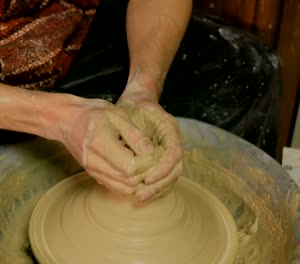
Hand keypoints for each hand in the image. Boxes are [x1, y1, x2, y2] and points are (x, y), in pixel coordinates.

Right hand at [53, 96, 155, 194]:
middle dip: (146, 172)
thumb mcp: (117, 115)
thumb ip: (135, 135)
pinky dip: (130, 182)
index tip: (154, 151)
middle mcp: (94, 162)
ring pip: (124, 188)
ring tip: (147, 163)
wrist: (67, 121)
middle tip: (154, 158)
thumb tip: (151, 152)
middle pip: (129, 180)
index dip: (147, 162)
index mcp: (100, 143)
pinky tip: (136, 169)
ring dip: (140, 179)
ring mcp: (93, 171)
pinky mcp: (94, 175)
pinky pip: (117, 187)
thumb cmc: (93, 114)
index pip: (130, 166)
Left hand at [117, 85, 183, 201]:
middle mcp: (173, 141)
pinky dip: (154, 187)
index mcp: (169, 128)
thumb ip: (135, 133)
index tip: (148, 178)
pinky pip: (163, 176)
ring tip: (140, 197)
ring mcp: (169, 151)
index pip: (174, 152)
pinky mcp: (162, 158)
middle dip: (160, 183)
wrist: (136, 102)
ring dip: (157, 189)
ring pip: (171, 175)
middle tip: (142, 193)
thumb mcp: (130, 115)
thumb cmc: (132, 107)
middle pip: (175, 168)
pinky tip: (140, 194)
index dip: (163, 168)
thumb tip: (140, 155)